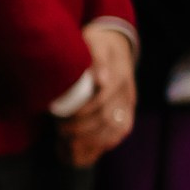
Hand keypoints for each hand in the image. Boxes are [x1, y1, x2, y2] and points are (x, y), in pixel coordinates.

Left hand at [57, 25, 136, 166]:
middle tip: (60, 131)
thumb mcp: (95, 41)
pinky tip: (85, 148)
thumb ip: (98, 57)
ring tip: (68, 142)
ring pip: (115, 130)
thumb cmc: (98, 42)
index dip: (82, 114)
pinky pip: (119, 132)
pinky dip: (102, 144)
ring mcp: (129, 103)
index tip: (62, 119)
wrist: (115, 43)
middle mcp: (127, 93)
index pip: (102, 101)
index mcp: (120, 76)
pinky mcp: (127, 111)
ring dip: (91, 140)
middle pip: (107, 119)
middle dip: (82, 129)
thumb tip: (101, 80)